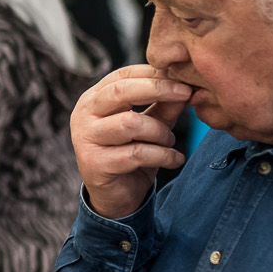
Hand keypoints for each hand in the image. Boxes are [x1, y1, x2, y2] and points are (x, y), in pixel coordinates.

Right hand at [70, 65, 192, 220]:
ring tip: (171, 141)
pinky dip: (163, 155)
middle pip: (121, 91)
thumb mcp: (149, 127)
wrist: (115, 197)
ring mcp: (85, 139)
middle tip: (186, 94)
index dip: (154, 74)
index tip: (182, 80)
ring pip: (131, 123)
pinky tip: (176, 159)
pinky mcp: (95, 163)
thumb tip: (188, 88)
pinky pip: (136, 153)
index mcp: (94, 99)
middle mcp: (84, 114)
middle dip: (159, 90)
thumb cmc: (130, 154)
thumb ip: (163, 107)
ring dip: (160, 131)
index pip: (123, 75)